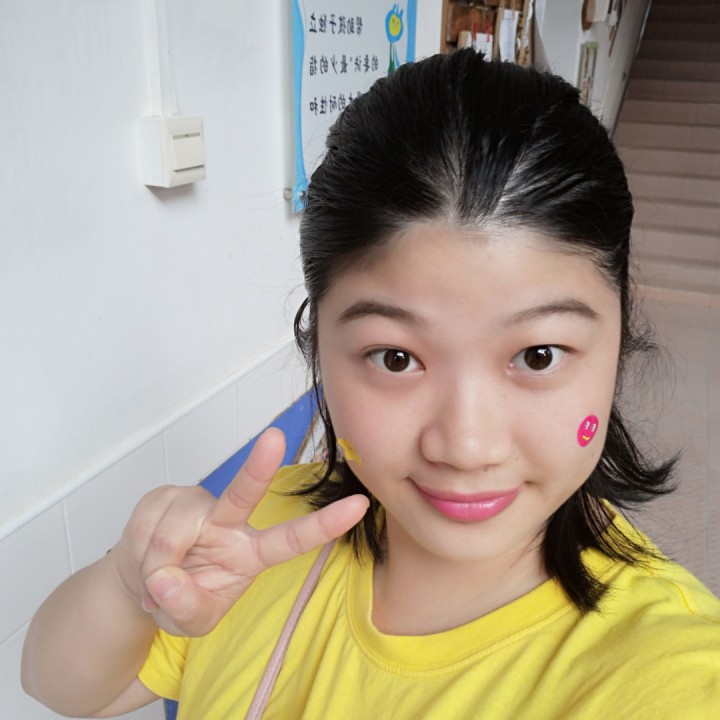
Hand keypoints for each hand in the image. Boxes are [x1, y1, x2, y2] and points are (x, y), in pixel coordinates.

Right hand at [112, 428, 368, 636]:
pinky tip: (144, 560)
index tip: (359, 504)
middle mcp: (228, 520)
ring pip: (175, 532)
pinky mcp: (163, 496)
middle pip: (244, 492)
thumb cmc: (179, 597)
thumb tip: (167, 578)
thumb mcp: (191, 622)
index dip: (325, 524)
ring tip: (157, 581)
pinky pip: (146, 530)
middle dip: (259, 466)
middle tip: (274, 437)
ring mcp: (195, 504)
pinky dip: (140, 557)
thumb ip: (186, 606)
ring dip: (157, 565)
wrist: (139, 582)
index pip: (292, 539)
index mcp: (251, 552)